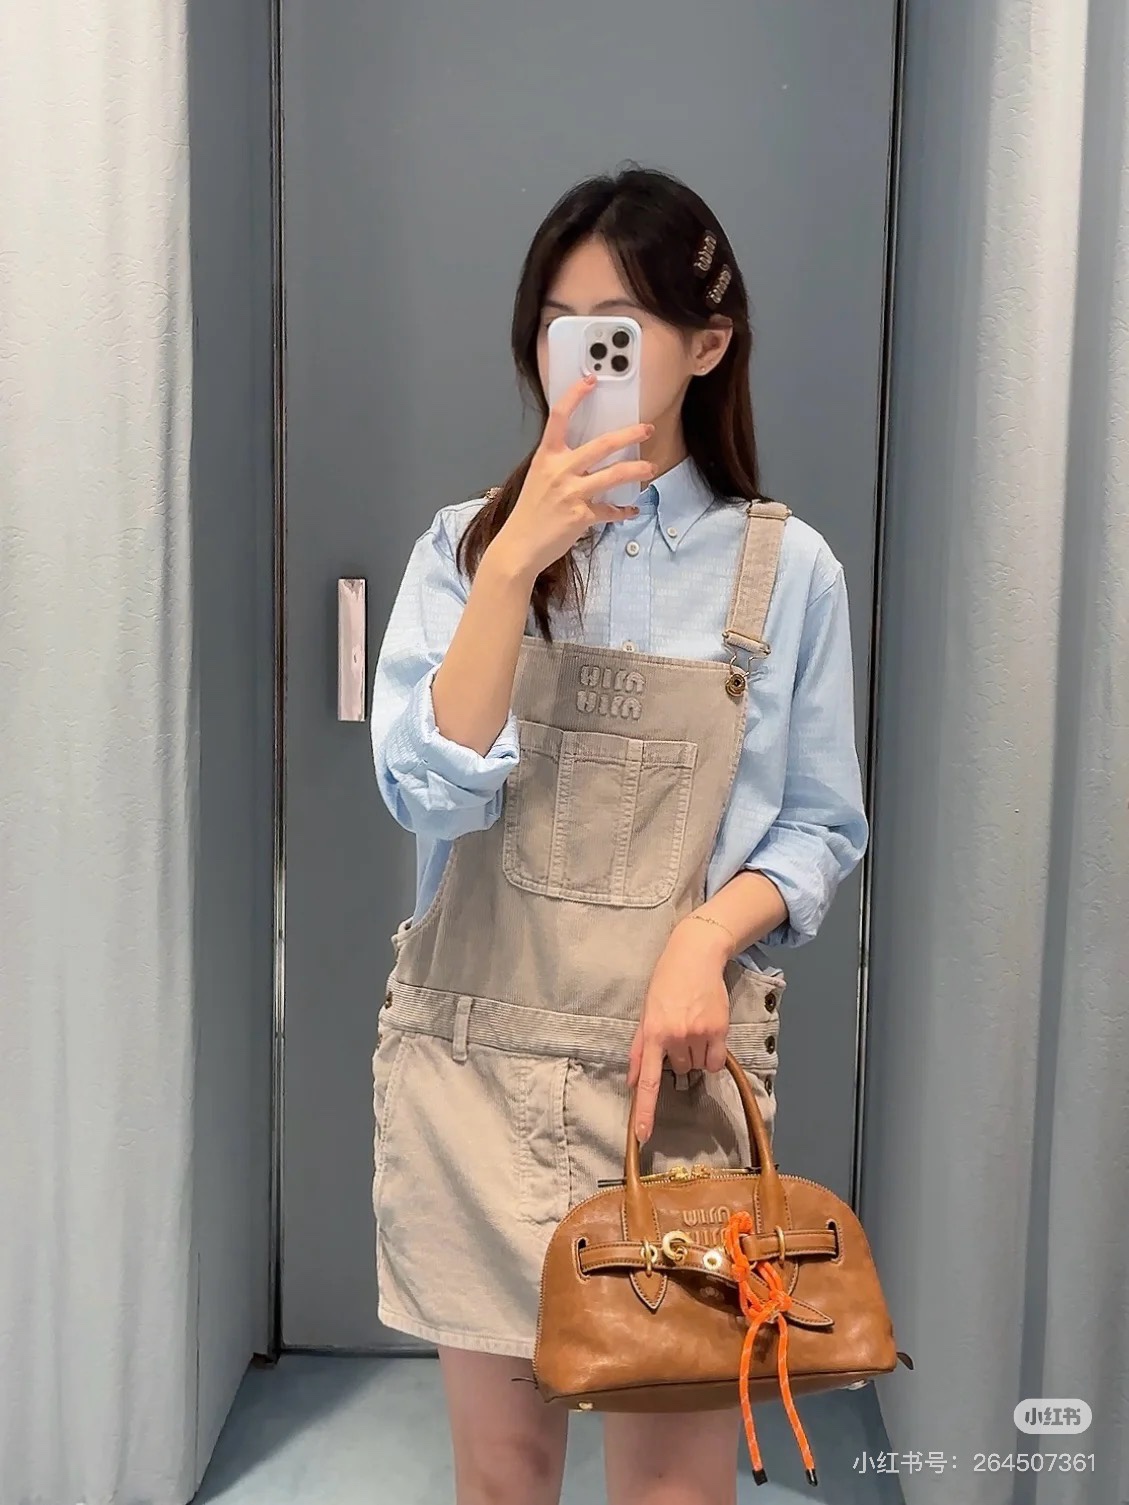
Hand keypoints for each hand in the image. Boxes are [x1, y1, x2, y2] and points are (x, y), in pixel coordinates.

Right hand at [493, 374, 656, 580]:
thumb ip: (559, 464)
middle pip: (602, 444)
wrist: (519, 546)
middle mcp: (559, 470)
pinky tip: (631, 510)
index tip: (591, 380)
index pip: (559, 416)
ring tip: (650, 468)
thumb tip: (587, 456)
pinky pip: (610, 510)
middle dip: (629, 435)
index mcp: (546, 457)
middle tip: (646, 429)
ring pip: (614, 475)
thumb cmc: (529, 513)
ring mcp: (571, 493)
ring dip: (637, 470)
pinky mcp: (581, 516)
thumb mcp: (538, 478)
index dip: (575, 395)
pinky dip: (623, 510)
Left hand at [626, 921, 732, 1145]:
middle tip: (679, 1029)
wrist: (695, 956)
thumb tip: (632, 1082)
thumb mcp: (646, 1014)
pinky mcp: (719, 1030)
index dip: (644, 1111)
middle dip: (678, 1056)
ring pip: (698, 1065)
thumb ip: (638, 1050)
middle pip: (679, 1070)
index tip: (642, 1136)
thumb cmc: (665, 985)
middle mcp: (675, 1037)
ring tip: (693, 1024)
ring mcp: (699, 1034)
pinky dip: (713, 1053)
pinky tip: (708, 1031)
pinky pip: (715, 1061)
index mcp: (652, 1034)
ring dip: (696, 1052)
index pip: (647, 1081)